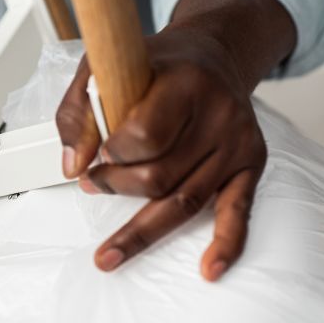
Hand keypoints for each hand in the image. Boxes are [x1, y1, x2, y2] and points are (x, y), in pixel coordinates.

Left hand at [57, 27, 266, 280]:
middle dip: (116, 188)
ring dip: (142, 230)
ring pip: (186, 201)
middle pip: (160, 176)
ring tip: (109, 252)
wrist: (213, 53)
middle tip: (92, 184)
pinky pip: (239, 211)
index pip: (145, 134)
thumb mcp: (107, 67)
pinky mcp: (250, 163)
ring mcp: (237, 142)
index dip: (112, 155)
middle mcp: (218, 113)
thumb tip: (73, 166)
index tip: (97, 157)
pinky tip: (210, 269)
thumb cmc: (157, 64)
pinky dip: (226, 244)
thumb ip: (80, 112)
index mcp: (184, 83)